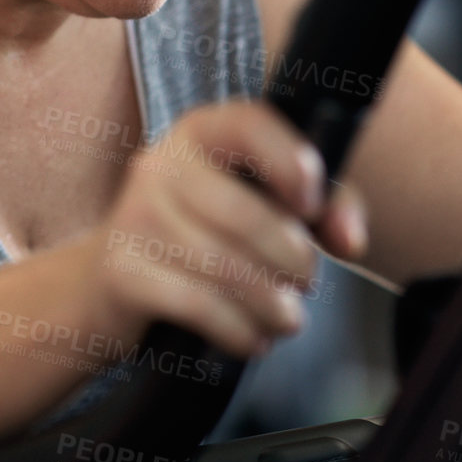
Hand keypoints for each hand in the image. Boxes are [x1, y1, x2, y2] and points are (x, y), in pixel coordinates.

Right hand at [74, 98, 367, 358]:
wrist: (110, 280)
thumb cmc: (205, 234)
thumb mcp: (263, 203)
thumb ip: (324, 207)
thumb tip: (351, 240)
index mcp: (201, 132)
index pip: (248, 124)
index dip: (290, 162)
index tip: (311, 205)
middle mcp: (161, 164)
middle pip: (245, 215)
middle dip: (292, 261)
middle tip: (305, 283)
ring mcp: (134, 217)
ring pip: (223, 266)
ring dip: (271, 303)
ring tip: (288, 317)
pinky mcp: (121, 271)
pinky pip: (197, 304)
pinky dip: (239, 330)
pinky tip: (253, 337)